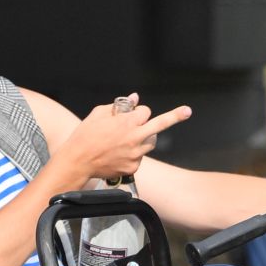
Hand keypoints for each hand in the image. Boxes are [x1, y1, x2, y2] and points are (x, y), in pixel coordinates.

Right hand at [60, 94, 191, 182]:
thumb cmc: (85, 135)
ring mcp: (135, 154)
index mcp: (126, 122)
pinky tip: (118, 153)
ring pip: (151, 142)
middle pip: (160, 125)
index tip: (135, 114)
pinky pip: (140, 157)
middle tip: (187, 111)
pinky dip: (133, 153)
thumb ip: (119, 106)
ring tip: (129, 138)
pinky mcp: (132, 167)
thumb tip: (135, 97)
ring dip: (146, 137)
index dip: (140, 112)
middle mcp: (134, 138)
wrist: (77, 161)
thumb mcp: (99, 114)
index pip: (145, 111)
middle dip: (174, 116)